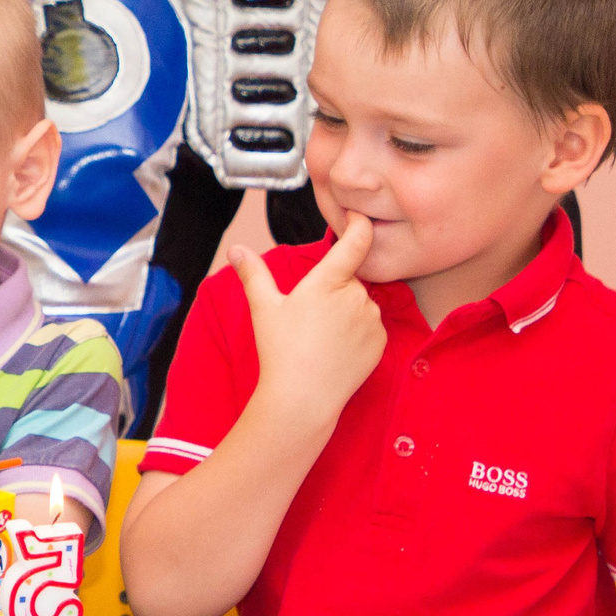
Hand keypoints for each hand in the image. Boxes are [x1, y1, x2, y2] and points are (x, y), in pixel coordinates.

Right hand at [236, 214, 382, 417]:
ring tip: (322, 337)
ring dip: (347, 310)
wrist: (302, 398)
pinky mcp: (380, 343)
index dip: (359, 224)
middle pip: (350, 279)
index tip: (356, 216)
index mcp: (328, 281)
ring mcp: (371, 320)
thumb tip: (236, 249)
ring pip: (361, 303)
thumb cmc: (280, 351)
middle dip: (335, 288)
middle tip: (310, 315)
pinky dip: (357, 332)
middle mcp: (356, 296)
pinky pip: (371, 327)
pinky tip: (336, 349)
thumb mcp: (264, 308)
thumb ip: (253, 273)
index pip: (355, 241)